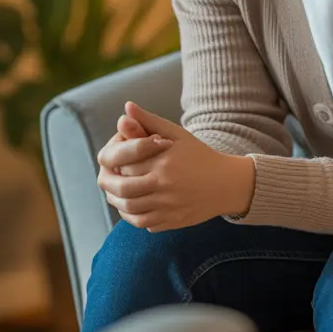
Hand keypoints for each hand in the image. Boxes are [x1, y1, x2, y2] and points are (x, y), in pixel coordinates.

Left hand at [96, 101, 255, 231]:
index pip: (126, 164)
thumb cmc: (199, 155)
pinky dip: (131, 217)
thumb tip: (126, 107)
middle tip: (105, 178)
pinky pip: (144, 224)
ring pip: (130, 209)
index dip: (116, 162)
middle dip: (109, 183)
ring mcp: (170, 207)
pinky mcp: (173, 222)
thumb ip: (149, 121)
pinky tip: (130, 207)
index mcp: (164, 163)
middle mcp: (166, 187)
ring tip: (114, 193)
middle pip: (124, 189)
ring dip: (117, 201)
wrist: (227, 184)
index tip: (114, 159)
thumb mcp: (176, 134)